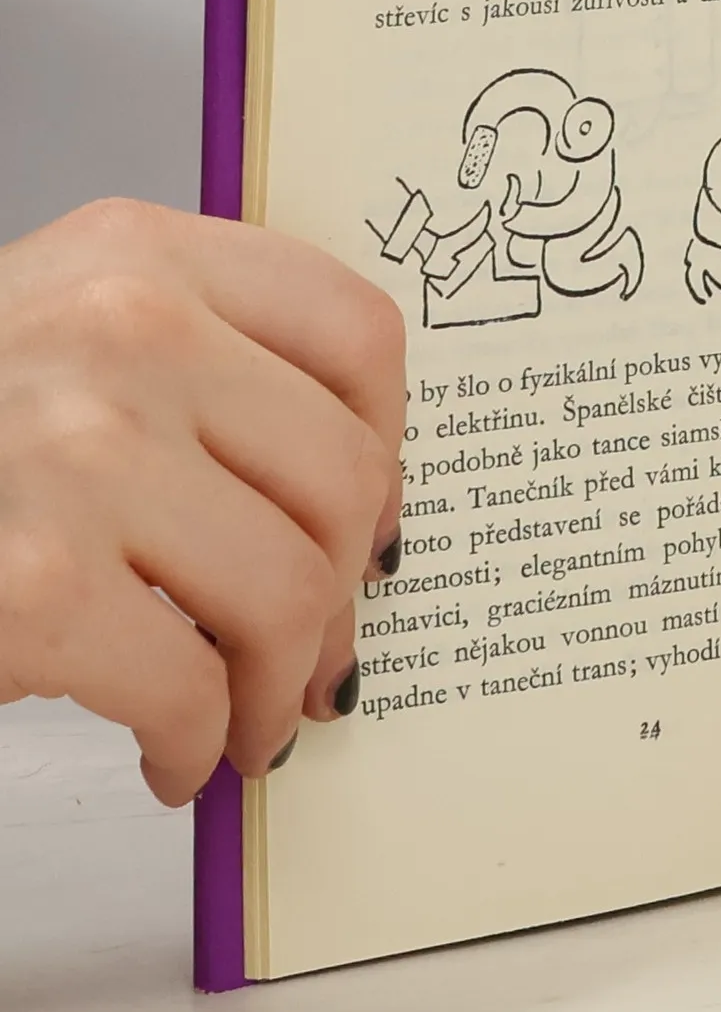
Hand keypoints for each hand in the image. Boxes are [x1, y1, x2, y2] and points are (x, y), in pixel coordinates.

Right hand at [0, 201, 404, 802]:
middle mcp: (121, 331)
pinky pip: (194, 688)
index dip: (394, 444)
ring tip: (252, 720)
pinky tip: (176, 755)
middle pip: (346, 475)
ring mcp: (78, 454)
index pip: (357, 331)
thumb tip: (359, 504)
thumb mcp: (58, 334)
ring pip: (292, 591)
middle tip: (316, 656)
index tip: (373, 517)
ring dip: (279, 685)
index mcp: (139, 255)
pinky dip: (200, 744)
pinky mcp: (34, 586)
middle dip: (344, 593)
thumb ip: (200, 369)